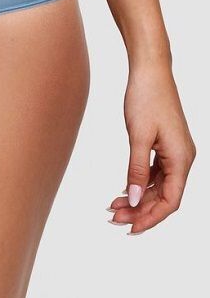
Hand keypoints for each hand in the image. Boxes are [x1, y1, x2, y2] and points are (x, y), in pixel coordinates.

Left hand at [107, 59, 195, 233]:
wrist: (150, 69)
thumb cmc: (146, 97)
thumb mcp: (138, 136)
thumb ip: (137, 170)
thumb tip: (135, 200)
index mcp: (182, 159)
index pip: (170, 202)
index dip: (151, 218)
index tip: (130, 228)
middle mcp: (183, 158)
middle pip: (164, 197)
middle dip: (140, 210)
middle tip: (113, 217)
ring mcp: (176, 152)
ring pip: (159, 186)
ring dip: (138, 198)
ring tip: (114, 206)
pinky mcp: (166, 144)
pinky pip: (156, 173)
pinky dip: (141, 183)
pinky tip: (124, 189)